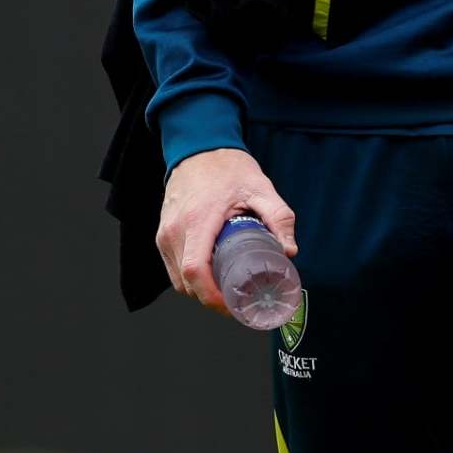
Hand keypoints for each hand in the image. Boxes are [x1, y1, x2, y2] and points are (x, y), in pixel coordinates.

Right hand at [156, 147, 297, 316]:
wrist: (199, 147)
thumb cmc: (228, 167)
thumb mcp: (260, 188)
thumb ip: (278, 217)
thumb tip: (290, 251)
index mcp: (198, 220)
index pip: (195, 271)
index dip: (211, 296)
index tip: (231, 305)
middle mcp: (174, 230)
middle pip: (186, 282)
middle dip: (211, 298)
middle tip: (238, 302)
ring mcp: (165, 233)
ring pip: (177, 279)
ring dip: (200, 290)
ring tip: (226, 290)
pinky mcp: (162, 234)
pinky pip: (173, 267)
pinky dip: (190, 278)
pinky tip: (211, 276)